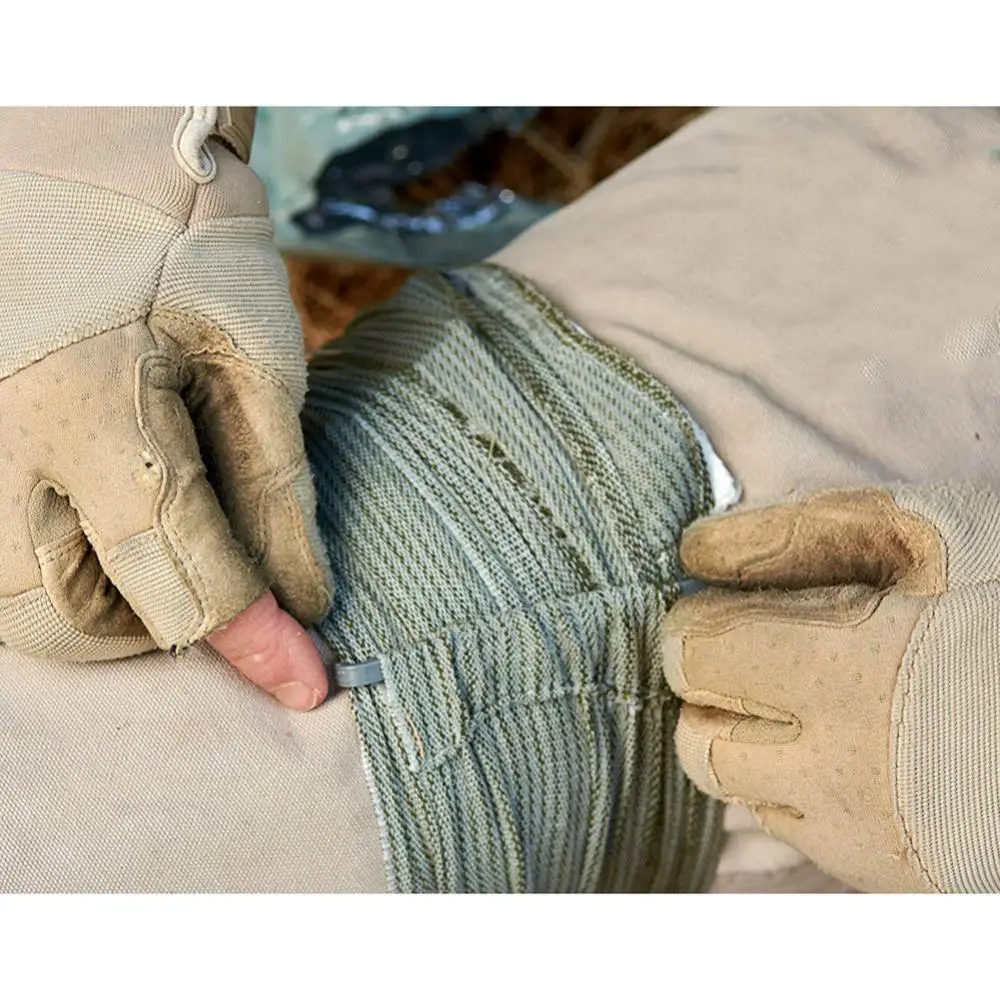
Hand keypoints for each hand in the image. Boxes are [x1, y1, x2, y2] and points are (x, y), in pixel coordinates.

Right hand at [0, 107, 331, 696]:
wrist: (86, 160)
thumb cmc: (185, 244)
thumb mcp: (258, 356)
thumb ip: (275, 488)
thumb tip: (302, 599)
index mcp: (95, 411)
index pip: (181, 578)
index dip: (256, 642)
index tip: (309, 681)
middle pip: (66, 619)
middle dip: (158, 630)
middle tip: (221, 590)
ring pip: (10, 602)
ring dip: (96, 608)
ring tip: (158, 549)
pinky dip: (50, 570)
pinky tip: (102, 524)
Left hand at [663, 484, 999, 891]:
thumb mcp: (915, 532)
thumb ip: (791, 534)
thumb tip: (694, 552)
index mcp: (838, 676)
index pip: (691, 657)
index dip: (699, 623)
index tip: (729, 609)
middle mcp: (838, 775)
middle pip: (698, 739)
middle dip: (712, 692)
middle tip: (760, 657)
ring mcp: (865, 836)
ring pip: (737, 792)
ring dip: (747, 742)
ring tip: (807, 702)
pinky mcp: (893, 874)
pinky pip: (796, 830)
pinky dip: (798, 785)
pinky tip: (853, 747)